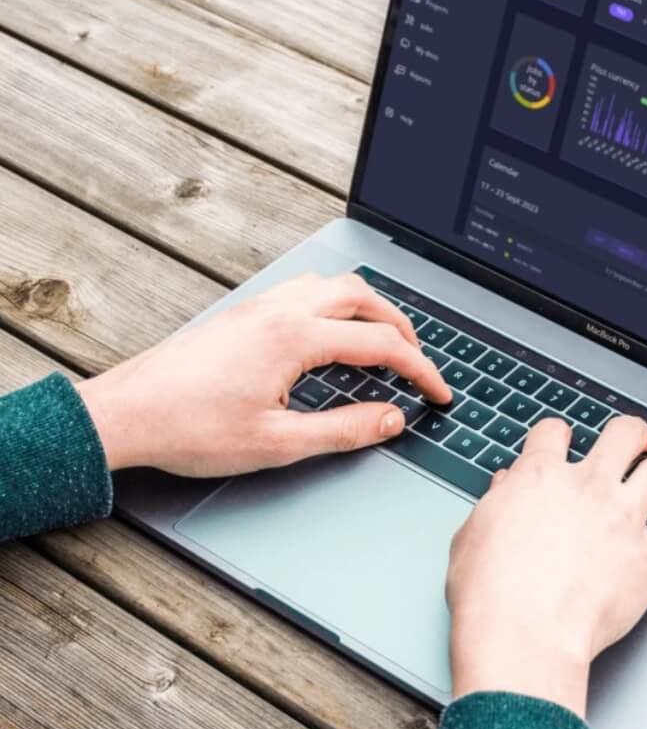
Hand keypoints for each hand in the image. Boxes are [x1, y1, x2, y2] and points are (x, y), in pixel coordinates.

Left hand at [77, 272, 450, 475]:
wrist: (125, 414)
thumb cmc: (190, 428)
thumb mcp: (278, 442)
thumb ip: (344, 430)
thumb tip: (391, 419)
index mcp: (297, 338)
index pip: (381, 345)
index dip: (420, 370)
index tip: (438, 392)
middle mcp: (281, 311)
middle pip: (363, 298)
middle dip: (400, 326)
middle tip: (416, 359)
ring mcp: (259, 307)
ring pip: (331, 285)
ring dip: (366, 308)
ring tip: (379, 339)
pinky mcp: (242, 313)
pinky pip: (302, 290)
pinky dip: (333, 304)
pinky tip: (326, 332)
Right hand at [446, 416, 646, 717]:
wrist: (521, 635)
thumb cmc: (489, 592)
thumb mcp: (472, 534)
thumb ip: (497, 502)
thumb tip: (507, 485)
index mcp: (542, 477)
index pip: (555, 432)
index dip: (558, 435)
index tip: (560, 443)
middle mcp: (589, 487)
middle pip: (622, 435)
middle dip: (631, 435)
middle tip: (633, 442)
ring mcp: (624, 521)